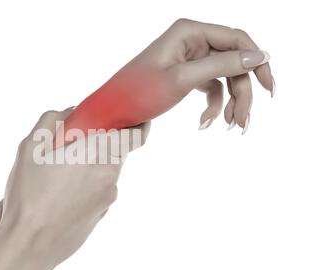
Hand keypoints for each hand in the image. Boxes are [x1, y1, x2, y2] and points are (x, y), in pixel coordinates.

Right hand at [2, 108, 149, 267]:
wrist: (29, 245)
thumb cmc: (28, 196)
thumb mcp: (30, 149)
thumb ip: (52, 121)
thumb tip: (70, 112)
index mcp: (96, 153)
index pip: (134, 134)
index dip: (139, 125)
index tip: (134, 119)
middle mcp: (109, 175)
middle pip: (116, 151)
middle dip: (101, 144)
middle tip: (75, 145)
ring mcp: (108, 197)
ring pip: (107, 171)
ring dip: (92, 166)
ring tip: (61, 175)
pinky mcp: (103, 213)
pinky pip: (101, 191)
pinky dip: (89, 186)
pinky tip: (63, 195)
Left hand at [60, 19, 273, 139]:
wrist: (111, 112)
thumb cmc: (138, 92)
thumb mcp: (182, 79)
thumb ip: (222, 65)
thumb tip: (259, 55)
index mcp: (189, 32)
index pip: (236, 39)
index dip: (256, 61)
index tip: (269, 89)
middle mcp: (191, 41)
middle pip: (232, 62)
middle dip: (241, 92)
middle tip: (243, 121)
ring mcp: (188, 59)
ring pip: (223, 78)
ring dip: (230, 102)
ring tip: (228, 126)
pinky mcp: (184, 76)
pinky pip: (209, 88)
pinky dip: (212, 105)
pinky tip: (205, 123)